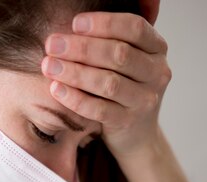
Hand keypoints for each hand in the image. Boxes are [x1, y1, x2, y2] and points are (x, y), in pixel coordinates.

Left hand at [41, 9, 170, 157]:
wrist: (136, 133)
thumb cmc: (123, 87)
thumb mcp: (126, 60)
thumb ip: (110, 39)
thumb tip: (74, 22)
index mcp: (157, 48)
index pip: (134, 28)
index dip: (104, 23)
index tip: (75, 23)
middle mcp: (157, 73)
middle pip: (119, 55)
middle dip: (82, 48)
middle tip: (52, 44)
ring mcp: (145, 100)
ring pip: (109, 83)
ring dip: (75, 73)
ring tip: (49, 66)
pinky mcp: (129, 122)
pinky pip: (99, 110)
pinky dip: (76, 99)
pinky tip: (56, 89)